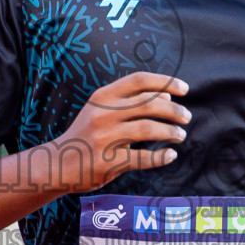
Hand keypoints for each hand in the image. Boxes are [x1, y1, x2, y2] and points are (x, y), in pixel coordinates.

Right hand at [48, 71, 189, 191]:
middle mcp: (103, 114)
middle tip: (186, 117)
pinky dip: (161, 156)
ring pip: (148, 129)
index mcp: (102, 96)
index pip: (139, 80)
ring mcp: (104, 138)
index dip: (165, 81)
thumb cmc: (87, 134)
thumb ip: (131, 101)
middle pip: (148, 104)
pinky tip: (170, 155)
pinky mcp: (108, 162)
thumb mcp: (102, 110)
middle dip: (173, 110)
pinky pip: (143, 158)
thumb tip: (168, 93)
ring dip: (170, 132)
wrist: (58, 163)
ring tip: (180, 135)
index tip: (185, 89)